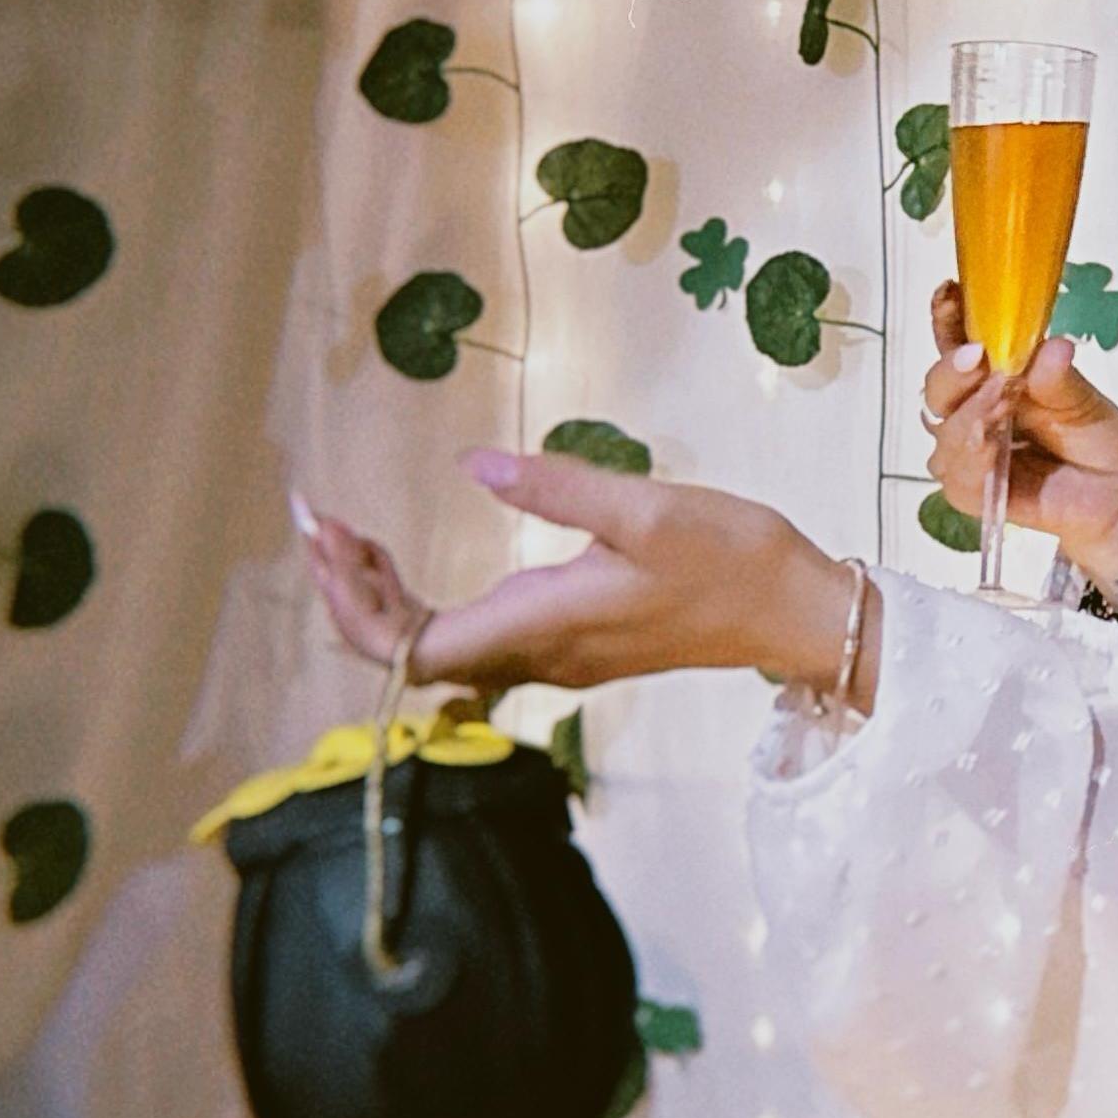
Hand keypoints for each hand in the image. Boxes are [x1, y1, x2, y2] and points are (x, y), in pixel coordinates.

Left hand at [292, 453, 842, 693]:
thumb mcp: (651, 509)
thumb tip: (475, 465)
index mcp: (547, 624)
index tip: (331, 540)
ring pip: (440, 647)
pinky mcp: (575, 641)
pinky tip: (414, 564)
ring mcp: (558, 652)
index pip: (415, 650)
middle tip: (318, 522)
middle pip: (413, 653)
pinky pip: (475, 637)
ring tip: (347, 537)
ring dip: (383, 599)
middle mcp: (541, 652)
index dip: (357, 607)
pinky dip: (427, 602)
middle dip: (352, 594)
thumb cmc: (735, 559)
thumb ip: (558, 489)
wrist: (800, 612)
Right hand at [922, 279, 1117, 586]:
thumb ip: (1060, 379)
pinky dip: (972, 459)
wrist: (1115, 494)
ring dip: (968, 415)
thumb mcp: (1085, 400)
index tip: (949, 293)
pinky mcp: (974, 492)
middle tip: (978, 359)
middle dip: (952, 372)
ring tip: (1002, 404)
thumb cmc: (1095, 436)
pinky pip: (958, 476)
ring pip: (943, 430)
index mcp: (993, 375)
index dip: (946, 318)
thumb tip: (1052, 347)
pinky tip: (992, 448)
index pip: (956, 342)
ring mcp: (969, 451)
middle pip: (937, 387)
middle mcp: (972, 409)